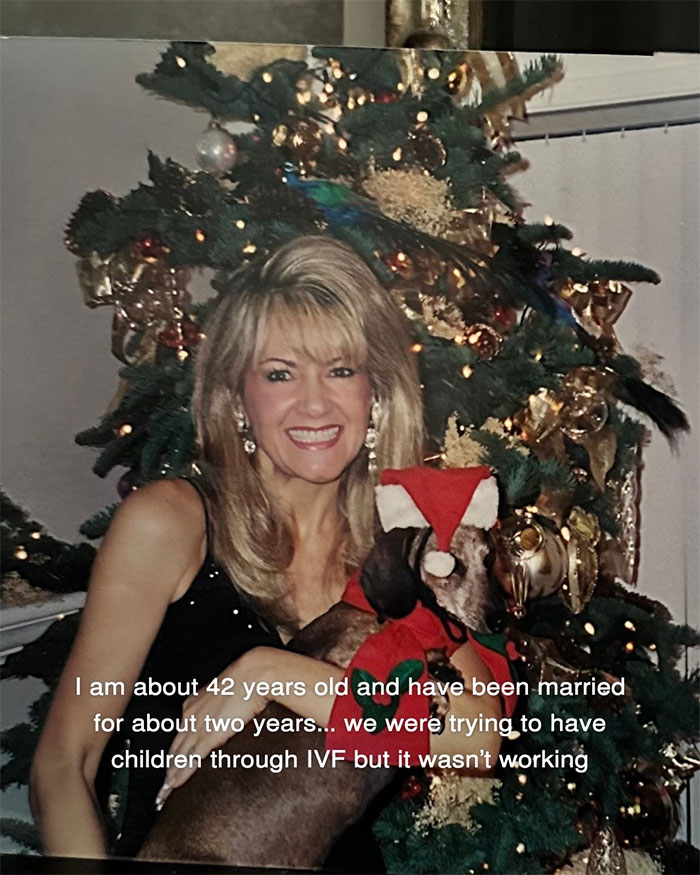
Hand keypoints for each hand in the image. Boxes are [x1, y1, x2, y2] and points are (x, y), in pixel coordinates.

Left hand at [155, 647, 277, 808]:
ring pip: (178, 757)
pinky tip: (175, 785)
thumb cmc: (245, 680)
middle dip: (168, 767)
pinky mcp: (208, 736)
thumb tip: (224, 714)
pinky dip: (180, 775)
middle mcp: (191, 717)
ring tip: (165, 792)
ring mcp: (198, 727)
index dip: (173, 752)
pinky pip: (189, 760)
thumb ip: (219, 706)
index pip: (179, 735)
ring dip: (170, 776)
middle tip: (162, 786)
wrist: (253, 675)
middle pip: (174, 748)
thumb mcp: (225, 694)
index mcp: (194, 705)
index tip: (170, 763)